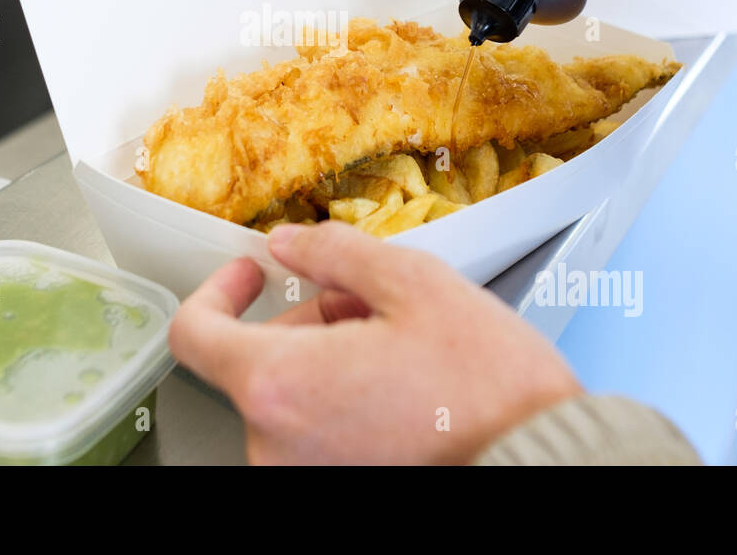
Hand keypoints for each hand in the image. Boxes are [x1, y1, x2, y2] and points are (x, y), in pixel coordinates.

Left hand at [168, 221, 581, 464]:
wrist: (542, 465)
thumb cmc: (487, 388)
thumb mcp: (413, 284)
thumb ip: (333, 254)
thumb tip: (287, 243)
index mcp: (279, 385)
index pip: (195, 334)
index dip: (216, 291)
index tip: (248, 273)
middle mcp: (275, 445)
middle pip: (256, 362)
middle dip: (305, 320)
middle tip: (369, 304)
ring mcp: (302, 479)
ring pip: (290, 398)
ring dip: (328, 360)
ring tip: (399, 348)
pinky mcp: (334, 494)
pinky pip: (314, 437)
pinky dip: (341, 403)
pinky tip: (400, 388)